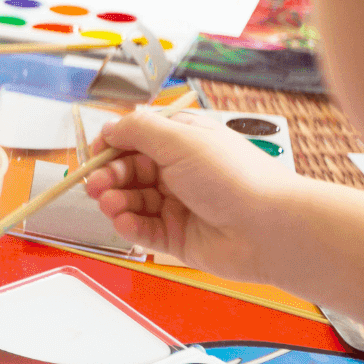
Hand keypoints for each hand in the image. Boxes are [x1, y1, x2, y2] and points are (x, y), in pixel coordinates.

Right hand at [83, 110, 306, 280]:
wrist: (269, 228)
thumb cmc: (233, 177)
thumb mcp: (181, 139)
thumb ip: (139, 130)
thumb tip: (109, 127)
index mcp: (183, 141)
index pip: (136, 138)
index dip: (112, 145)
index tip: (94, 152)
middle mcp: (179, 171)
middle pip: (129, 170)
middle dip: (108, 175)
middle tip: (95, 184)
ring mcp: (178, 204)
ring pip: (132, 200)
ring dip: (115, 201)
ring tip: (109, 205)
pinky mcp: (177, 236)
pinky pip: (143, 230)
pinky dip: (129, 226)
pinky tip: (124, 222)